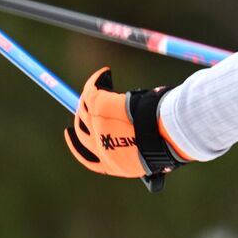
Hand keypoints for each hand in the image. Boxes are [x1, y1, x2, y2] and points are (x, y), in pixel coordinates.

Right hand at [64, 67, 186, 191]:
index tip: (72, 134)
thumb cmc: (165, 146)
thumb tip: (146, 148)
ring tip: (102, 83)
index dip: (76, 145)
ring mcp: (97, 126)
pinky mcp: (100, 107)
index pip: (87, 158)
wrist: (166, 136)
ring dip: (92, 94)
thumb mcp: (150, 158)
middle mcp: (98, 147)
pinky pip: (93, 89)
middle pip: (81, 130)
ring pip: (85, 107)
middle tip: (81, 106)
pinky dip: (98, 80)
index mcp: (111, 165)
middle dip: (79, 117)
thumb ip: (140, 153)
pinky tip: (106, 73)